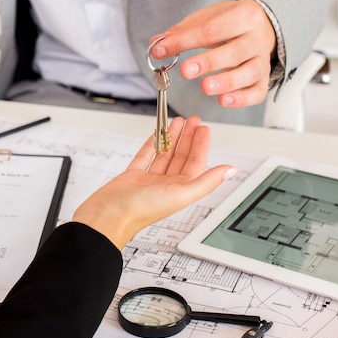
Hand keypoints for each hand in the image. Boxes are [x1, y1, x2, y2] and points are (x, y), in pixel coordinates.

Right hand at [72, 116, 234, 249]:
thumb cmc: (140, 211)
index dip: (201, 145)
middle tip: (193, 120)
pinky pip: (145, 157)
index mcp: (180, 191)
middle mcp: (166, 185)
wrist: (107, 216)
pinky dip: (151, 144)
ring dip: (172, 138)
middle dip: (188, 138)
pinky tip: (156, 135)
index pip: (196, 164)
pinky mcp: (132, 176)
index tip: (204, 129)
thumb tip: (230, 171)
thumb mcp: (180, 194)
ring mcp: (148, 181)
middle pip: (181, 157)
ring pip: (164, 155)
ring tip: (177, 122)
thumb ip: (206, 182)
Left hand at [150, 0, 275, 107]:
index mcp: (243, 16)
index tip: (160, 50)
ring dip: (227, 82)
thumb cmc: (230, 22)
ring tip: (205, 88)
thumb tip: (155, 44)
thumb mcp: (207, 18)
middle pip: (234, 52)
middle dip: (209, 62)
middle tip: (186, 71)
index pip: (211, 30)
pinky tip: (223, 100)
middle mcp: (256, 39)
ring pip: (249, 73)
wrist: (263, 24)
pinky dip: (242, 99)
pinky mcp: (264, 78)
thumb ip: (181, 32)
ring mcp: (262, 60)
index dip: (184, 41)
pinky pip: (257, 92)